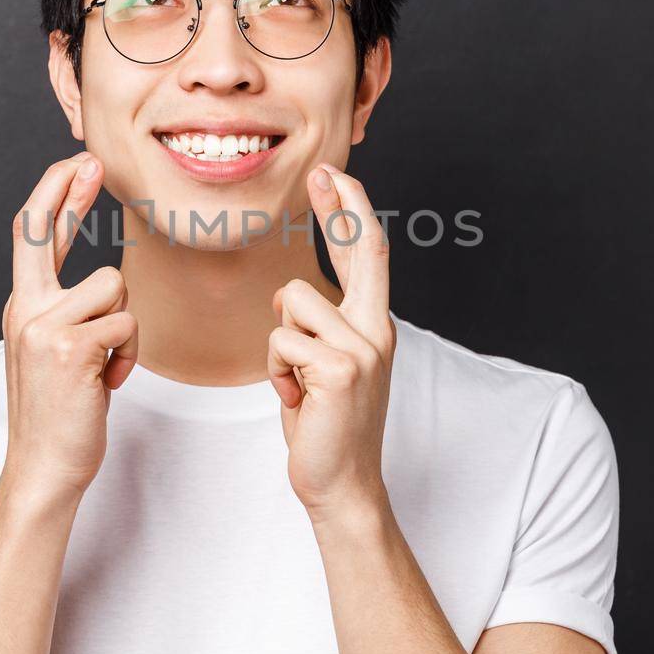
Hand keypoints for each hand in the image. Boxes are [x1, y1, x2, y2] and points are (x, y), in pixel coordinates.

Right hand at [0, 152, 137, 496]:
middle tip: (88, 160)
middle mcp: (24, 309)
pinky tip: (110, 382)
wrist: (44, 467)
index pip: (32, 237)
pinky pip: (126, 323)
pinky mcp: (69, 347)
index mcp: (22, 307)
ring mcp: (42, 326)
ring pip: (113, 286)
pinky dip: (129, 355)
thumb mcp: (54, 353)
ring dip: (125, 326)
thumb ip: (67, 314)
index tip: (76, 164)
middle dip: (65, 190)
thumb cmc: (61, 414)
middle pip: (42, 230)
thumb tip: (100, 283)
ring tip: (107, 366)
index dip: (54, 195)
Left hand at [269, 163, 396, 518]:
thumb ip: (318, 327)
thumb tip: (290, 294)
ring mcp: (364, 348)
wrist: (342, 485)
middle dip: (341, 206)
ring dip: (279, 345)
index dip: (350, 212)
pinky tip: (297, 401)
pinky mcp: (341, 369)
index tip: (334, 175)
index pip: (365, 255)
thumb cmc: (324, 426)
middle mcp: (377, 329)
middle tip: (323, 168)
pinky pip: (281, 341)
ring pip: (291, 303)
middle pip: (361, 250)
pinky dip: (277, 372)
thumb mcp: (323, 366)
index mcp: (373, 326)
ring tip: (297, 385)